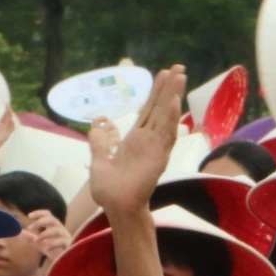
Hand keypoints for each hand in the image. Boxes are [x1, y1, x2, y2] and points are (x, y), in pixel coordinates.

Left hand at [24, 209, 71, 265]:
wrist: (67, 263)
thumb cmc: (55, 251)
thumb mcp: (41, 244)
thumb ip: (31, 238)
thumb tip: (19, 233)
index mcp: (54, 227)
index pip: (48, 215)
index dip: (39, 213)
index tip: (29, 216)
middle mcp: (61, 230)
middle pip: (52, 219)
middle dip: (40, 222)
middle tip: (30, 228)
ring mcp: (66, 237)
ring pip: (56, 230)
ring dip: (44, 234)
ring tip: (36, 241)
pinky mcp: (69, 246)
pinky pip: (62, 241)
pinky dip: (53, 244)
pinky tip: (46, 249)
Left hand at [91, 65, 184, 214]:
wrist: (116, 208)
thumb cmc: (109, 190)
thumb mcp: (99, 161)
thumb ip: (99, 142)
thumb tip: (95, 125)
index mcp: (135, 140)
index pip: (148, 111)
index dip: (155, 93)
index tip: (162, 75)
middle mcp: (148, 140)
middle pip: (160, 108)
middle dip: (169, 87)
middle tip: (178, 67)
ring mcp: (156, 147)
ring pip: (166, 116)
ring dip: (173, 95)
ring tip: (180, 75)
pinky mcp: (159, 156)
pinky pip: (167, 134)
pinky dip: (171, 118)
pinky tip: (175, 102)